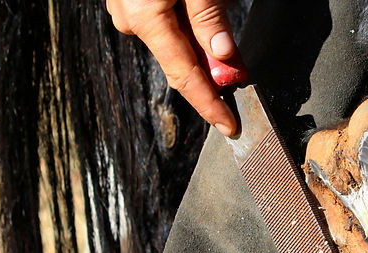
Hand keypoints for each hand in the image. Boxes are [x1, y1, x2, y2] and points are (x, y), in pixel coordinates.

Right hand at [107, 0, 238, 135]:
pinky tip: (200, 9)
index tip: (228, 125)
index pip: (184, 76)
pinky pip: (164, 23)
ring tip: (222, 22)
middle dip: (211, 73)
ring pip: (173, 41)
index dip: (208, 104)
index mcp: (145, 18)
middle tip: (240, 71)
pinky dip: (186, 25)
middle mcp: (131, 19)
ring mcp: (127, 9)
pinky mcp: (132, 0)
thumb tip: (223, 55)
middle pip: (179, 62)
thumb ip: (209, 18)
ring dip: (201, 42)